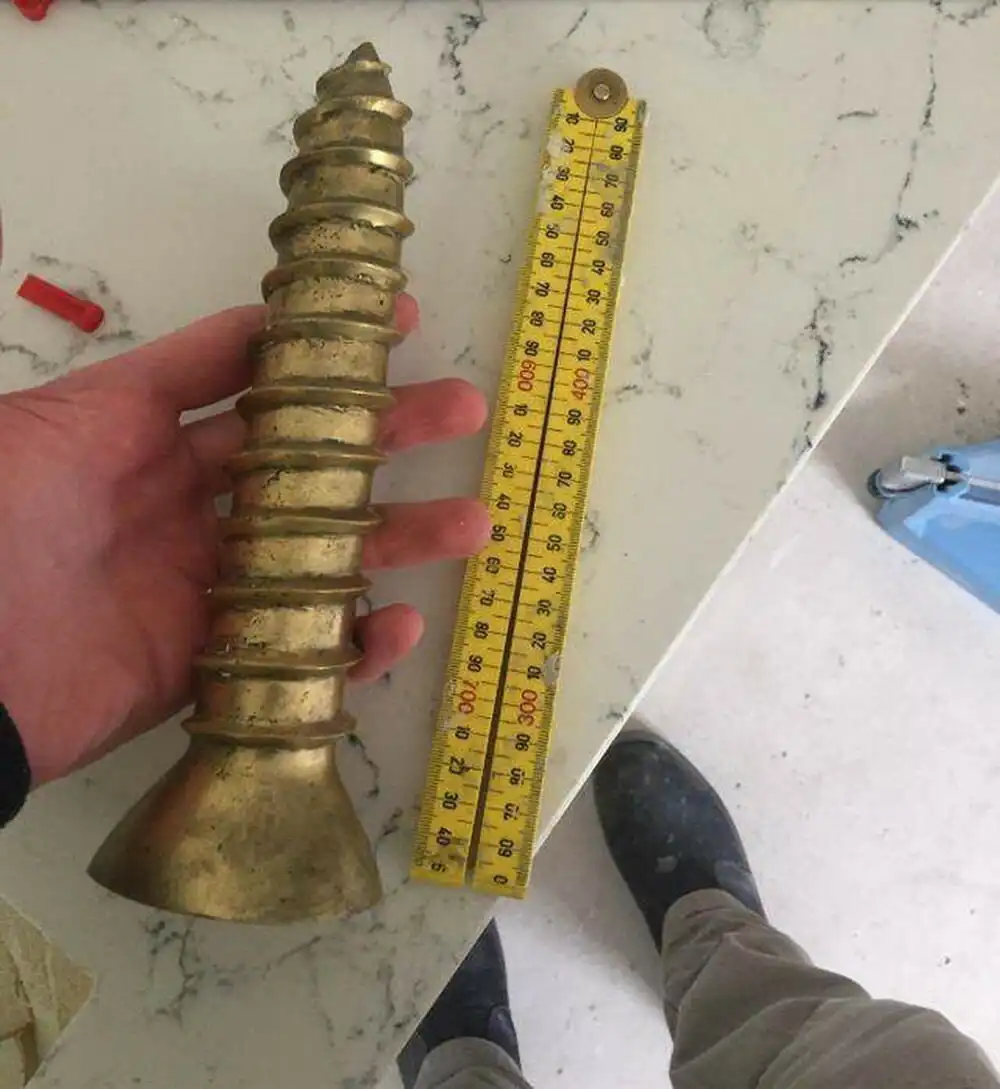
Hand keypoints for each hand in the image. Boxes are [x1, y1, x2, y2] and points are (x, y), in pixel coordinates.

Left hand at [0, 298, 487, 784]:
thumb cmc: (4, 524)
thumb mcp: (70, 420)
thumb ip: (167, 374)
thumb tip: (257, 322)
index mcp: (153, 443)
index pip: (259, 389)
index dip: (329, 356)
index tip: (401, 322)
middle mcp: (192, 510)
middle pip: (312, 467)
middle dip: (391, 434)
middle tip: (464, 409)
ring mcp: (211, 591)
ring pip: (327, 558)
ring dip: (404, 538)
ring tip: (474, 522)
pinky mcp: (218, 668)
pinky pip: (304, 656)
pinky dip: (359, 647)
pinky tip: (402, 628)